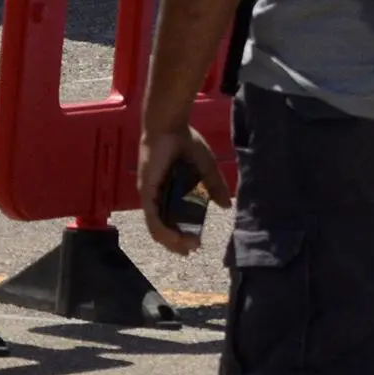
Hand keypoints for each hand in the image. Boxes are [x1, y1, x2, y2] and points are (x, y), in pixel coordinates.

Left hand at [138, 123, 231, 255]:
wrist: (170, 125)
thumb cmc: (185, 142)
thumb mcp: (206, 167)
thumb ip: (215, 186)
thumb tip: (226, 206)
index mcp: (168, 190)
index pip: (170, 220)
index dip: (180, 235)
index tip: (196, 244)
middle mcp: (156, 196)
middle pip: (161, 229)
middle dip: (177, 244)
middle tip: (193, 249)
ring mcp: (149, 195)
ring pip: (156, 228)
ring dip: (172, 242)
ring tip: (188, 247)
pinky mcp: (146, 191)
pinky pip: (152, 219)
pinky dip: (164, 232)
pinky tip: (177, 240)